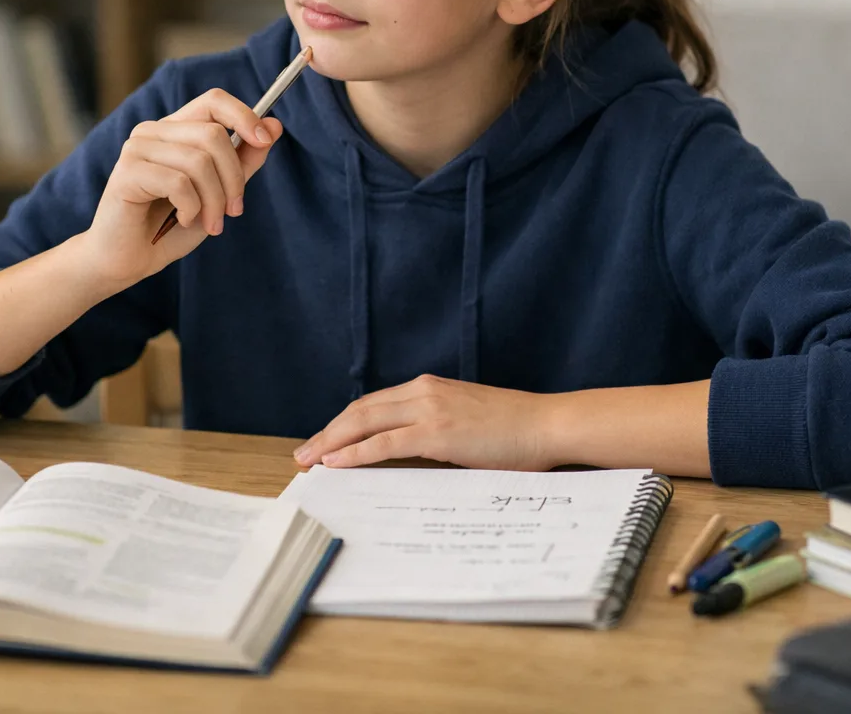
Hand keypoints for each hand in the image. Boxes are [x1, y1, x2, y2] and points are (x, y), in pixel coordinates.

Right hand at [77, 88, 283, 292]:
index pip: (213, 101)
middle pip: (213, 134)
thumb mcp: (219, 193)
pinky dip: (191, 208)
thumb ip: (244, 160)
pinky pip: (178, 182)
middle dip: (233, 178)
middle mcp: (154, 131)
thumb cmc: (172, 226)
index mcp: (176, 129)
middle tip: (233, 211)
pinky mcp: (126, 172)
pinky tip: (183, 220)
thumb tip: (274, 126)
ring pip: (199, 161)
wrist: (129, 260)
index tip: (264, 140)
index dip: (244, 115)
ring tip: (210, 223)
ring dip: (214, 200)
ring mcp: (137, 148)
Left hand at [293, 374, 557, 470]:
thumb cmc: (515, 430)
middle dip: (327, 432)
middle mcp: (423, 391)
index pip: (373, 404)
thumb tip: (411, 454)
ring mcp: (429, 409)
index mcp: (429, 387)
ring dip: (331, 442)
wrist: (547, 424)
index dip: (344, 423)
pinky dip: (355, 453)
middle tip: (302, 454)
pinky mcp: (437, 433)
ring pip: (364, 423)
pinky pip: (384, 443)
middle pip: (360, 410)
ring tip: (309, 460)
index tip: (324, 441)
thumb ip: (437, 430)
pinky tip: (335, 463)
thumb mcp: (467, 423)